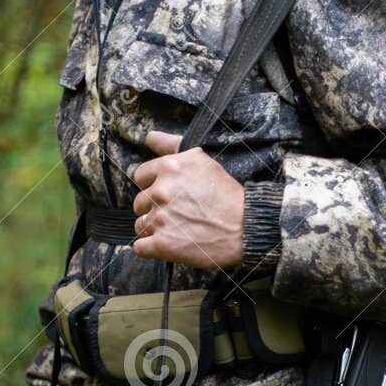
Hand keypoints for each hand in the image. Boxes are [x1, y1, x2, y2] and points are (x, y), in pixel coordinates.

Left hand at [131, 129, 245, 268]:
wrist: (246, 227)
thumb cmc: (227, 194)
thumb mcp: (202, 161)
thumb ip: (172, 146)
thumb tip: (150, 136)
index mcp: (169, 168)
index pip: (140, 177)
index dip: (153, 186)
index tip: (169, 195)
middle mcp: (161, 191)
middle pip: (139, 202)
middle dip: (154, 208)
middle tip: (179, 214)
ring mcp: (161, 219)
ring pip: (141, 225)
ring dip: (155, 229)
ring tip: (178, 230)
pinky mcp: (163, 245)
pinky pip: (140, 248)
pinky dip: (150, 248)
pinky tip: (168, 245)